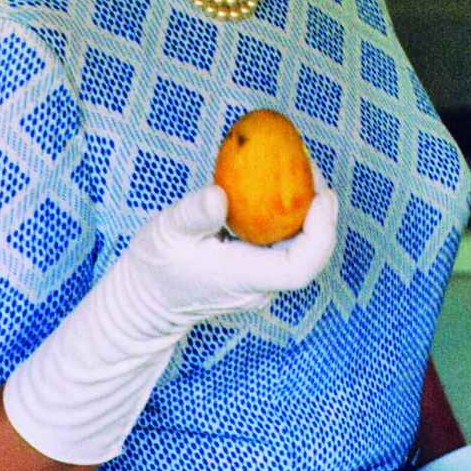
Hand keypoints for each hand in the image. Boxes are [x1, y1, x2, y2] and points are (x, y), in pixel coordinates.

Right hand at [125, 182, 338, 329]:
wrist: (148, 302)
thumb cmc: (155, 268)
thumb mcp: (166, 233)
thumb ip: (193, 214)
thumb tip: (219, 194)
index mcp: (243, 277)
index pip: (299, 267)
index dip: (321, 232)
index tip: (322, 195)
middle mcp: (260, 286)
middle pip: (310, 255)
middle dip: (321, 212)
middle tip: (311, 168)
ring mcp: (261, 284)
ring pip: (301, 251)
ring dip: (308, 213)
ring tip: (300, 171)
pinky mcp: (257, 275)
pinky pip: (285, 247)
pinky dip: (290, 218)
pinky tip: (281, 189)